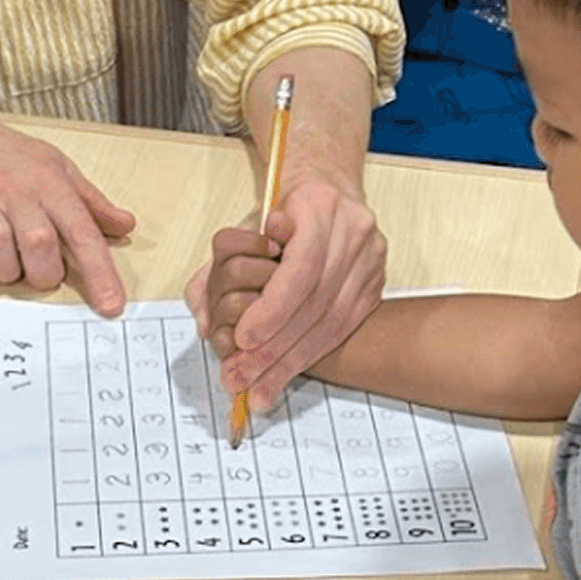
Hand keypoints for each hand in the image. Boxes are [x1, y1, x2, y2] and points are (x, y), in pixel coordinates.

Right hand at [0, 104, 133, 314]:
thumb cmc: (6, 154)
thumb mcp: (56, 166)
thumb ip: (90, 201)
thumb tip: (124, 226)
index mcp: (47, 182)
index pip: (81, 231)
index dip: (99, 272)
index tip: (111, 305)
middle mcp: (13, 192)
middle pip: (39, 248)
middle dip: (44, 274)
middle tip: (40, 270)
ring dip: (5, 270)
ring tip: (5, 257)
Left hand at [188, 175, 384, 409]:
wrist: (327, 189)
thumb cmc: (281, 210)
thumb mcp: (245, 223)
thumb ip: (221, 265)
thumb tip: (205, 316)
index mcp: (320, 205)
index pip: (302, 267)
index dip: (273, 308)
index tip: (243, 339)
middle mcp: (353, 231)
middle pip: (317, 302)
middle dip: (276, 347)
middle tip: (240, 377)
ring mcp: (371, 259)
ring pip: (334, 323)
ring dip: (292, 362)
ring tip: (258, 391)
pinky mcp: (375, 284)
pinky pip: (344, 329)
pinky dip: (311, 356)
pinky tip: (284, 376)